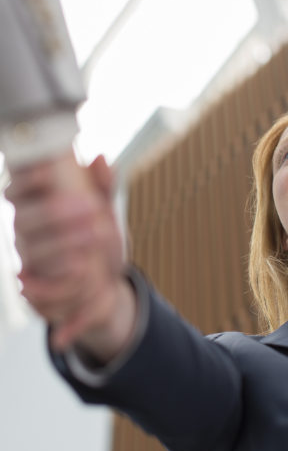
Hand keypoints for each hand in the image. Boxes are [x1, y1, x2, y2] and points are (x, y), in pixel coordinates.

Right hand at [5, 151, 136, 361]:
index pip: (17, 190)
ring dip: (65, 243)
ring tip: (97, 235)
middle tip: (90, 207)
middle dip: (55, 213)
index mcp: (36, 206)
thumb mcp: (107, 211)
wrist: (107, 284)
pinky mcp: (38, 291)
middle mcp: (25, 233)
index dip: (26, 179)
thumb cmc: (99, 238)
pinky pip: (39, 289)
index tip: (47, 173)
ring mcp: (29, 262)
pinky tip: (81, 270)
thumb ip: (103, 187)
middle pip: (25, 220)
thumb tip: (101, 159)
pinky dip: (58, 282)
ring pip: (34, 252)